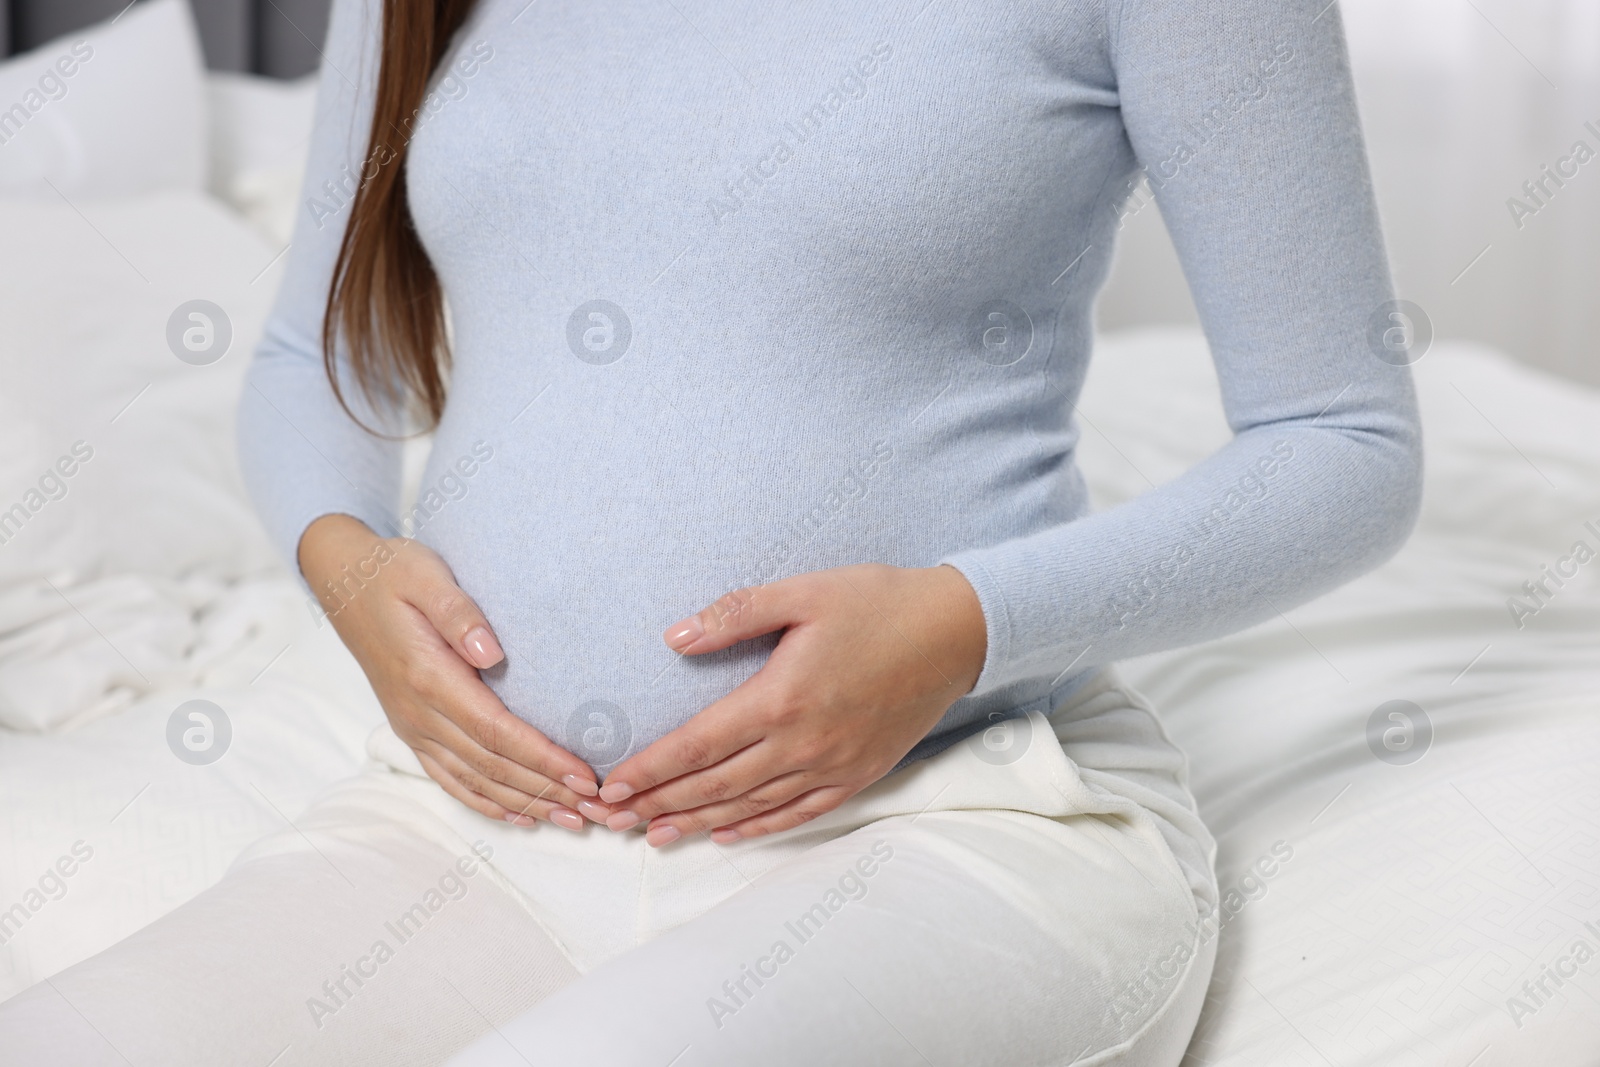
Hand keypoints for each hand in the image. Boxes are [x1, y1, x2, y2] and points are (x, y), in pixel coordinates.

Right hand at [298, 514, 612, 830]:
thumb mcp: (426, 576)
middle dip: (548, 791)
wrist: (346, 582)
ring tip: (574, 819)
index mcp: (429, 677)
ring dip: (527, 805)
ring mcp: (414, 728)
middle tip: (598, 807)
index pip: (496, 731)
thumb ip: (459, 613)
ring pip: (476, 781)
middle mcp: (420, 713)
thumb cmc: (395, 573)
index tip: (585, 775)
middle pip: (493, 766)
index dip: (542, 759)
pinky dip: (488, 804)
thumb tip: (492, 652)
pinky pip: (451, 780)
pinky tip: (522, 817)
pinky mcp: (413, 732)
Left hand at [596, 563, 986, 845]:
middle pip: (716, 784)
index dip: (652, 769)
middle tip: (615, 822)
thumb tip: (674, 637)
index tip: (613, 787)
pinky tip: (729, 834)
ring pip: (752, 804)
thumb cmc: (877, 603)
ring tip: (656, 836)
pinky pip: (800, 812)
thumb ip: (736, 613)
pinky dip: (759, 827)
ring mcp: (833, 764)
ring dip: (700, 822)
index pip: (699, 744)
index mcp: (782, 697)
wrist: (955, 632)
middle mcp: (804, 742)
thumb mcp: (803, 592)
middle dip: (661, 804)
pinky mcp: (858, 773)